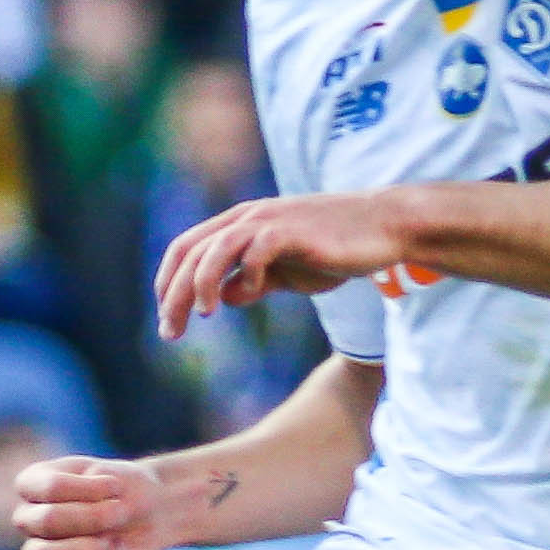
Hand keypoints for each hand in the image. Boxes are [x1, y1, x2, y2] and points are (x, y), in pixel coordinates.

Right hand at [13, 454, 197, 549]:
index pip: (48, 487)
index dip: (87, 489)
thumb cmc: (124, 491)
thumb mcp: (114, 481)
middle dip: (92, 517)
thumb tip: (94, 545)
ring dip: (86, 547)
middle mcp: (27, 517)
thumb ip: (96, 507)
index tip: (114, 485)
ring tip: (112, 538)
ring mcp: (38, 549)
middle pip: (46, 521)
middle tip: (120, 512)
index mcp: (32, 483)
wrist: (148, 513)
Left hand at [153, 190, 409, 339]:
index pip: (186, 248)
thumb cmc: (335, 249)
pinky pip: (255, 250)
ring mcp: (269, 221)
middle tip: (169, 332)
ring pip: (214, 248)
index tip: (167, 320)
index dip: (169, 283)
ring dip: (200, 283)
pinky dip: (246, 273)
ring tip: (201, 314)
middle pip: (191, 252)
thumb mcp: (286, 273)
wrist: (383, 228)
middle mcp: (247, 217)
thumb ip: (254, 282)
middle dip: (174, 293)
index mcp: (239, 224)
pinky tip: (250, 293)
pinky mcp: (292, 231)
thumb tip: (224, 297)